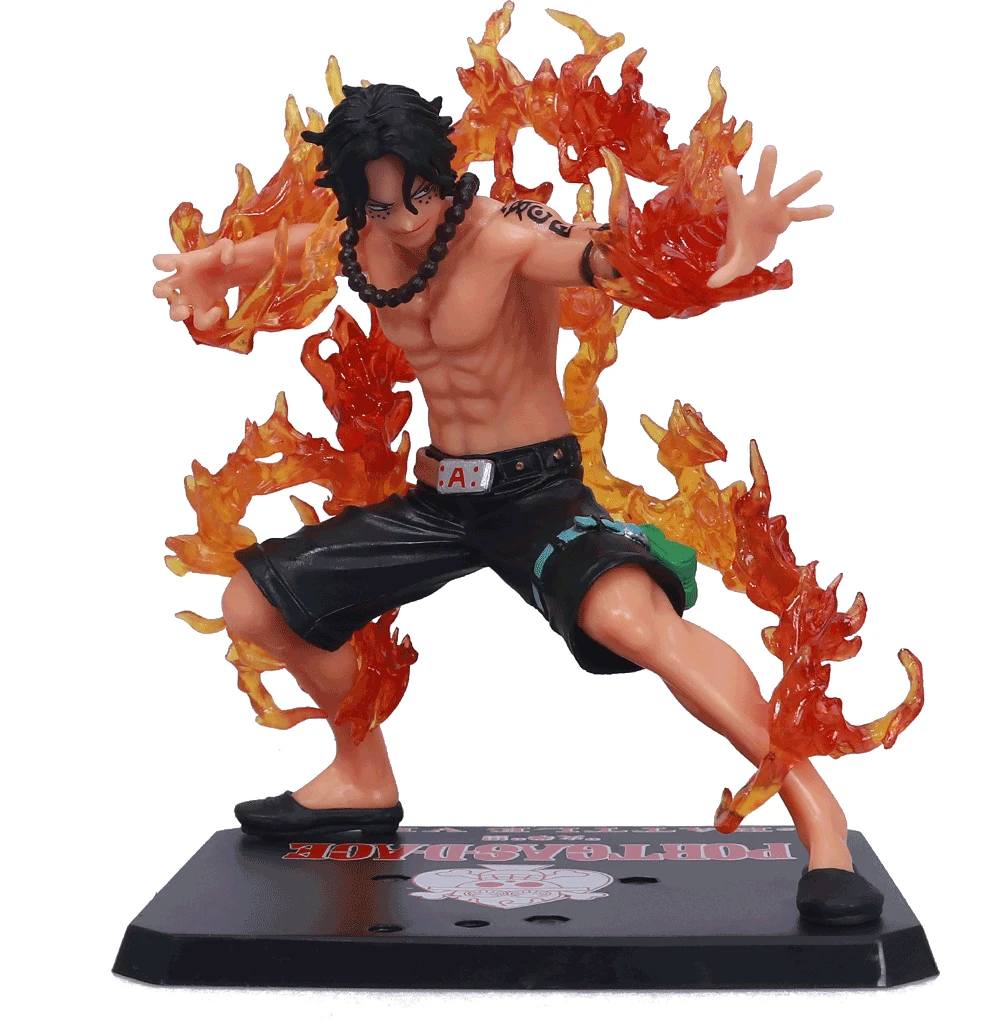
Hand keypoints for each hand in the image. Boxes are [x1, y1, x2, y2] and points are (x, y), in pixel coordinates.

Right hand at [152, 238, 234, 328]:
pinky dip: (207, 319)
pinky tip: (216, 310)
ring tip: (185, 312)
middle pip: (160, 289)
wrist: (226, 272)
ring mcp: (188, 298)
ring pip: (174, 311)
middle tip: (167, 292)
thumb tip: (227, 258)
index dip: (160, 263)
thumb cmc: (217, 258)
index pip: (161, 261)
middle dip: (160, 291)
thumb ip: (227, 248)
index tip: (167, 266)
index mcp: (181, 264)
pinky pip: (199, 320)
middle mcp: (180, 282)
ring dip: (176, 313)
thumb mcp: (225, 247)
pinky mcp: (201, 309)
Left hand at [707, 145, 832, 288]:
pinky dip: (815, 212)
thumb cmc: (737, 251)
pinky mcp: (784, 218)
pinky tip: (831, 209)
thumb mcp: (732, 263)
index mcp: (739, 210)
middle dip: (766, 169)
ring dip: (802, 185)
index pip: (734, 194)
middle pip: (762, 183)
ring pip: (788, 193)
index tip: (727, 170)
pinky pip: (802, 214)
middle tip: (770, 148)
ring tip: (819, 173)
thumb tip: (712, 285)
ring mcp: (773, 209)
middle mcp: (757, 203)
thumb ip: (724, 271)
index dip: (731, 184)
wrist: (748, 251)